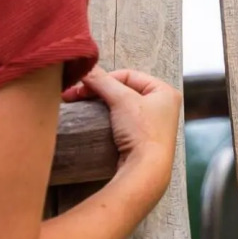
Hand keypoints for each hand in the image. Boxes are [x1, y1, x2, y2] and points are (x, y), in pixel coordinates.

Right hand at [64, 67, 179, 202]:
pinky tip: (92, 119)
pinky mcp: (141, 139)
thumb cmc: (142, 132)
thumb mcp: (122, 100)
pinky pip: (120, 121)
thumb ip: (102, 81)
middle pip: (123, 90)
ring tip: (79, 105)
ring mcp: (152, 123)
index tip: (82, 85)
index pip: (128, 75)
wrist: (146, 169)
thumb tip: (85, 68)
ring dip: (99, 104)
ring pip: (120, 105)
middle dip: (98, 91)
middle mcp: (162, 105)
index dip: (104, 78)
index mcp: (165, 91)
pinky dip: (105, 118)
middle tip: (72, 95)